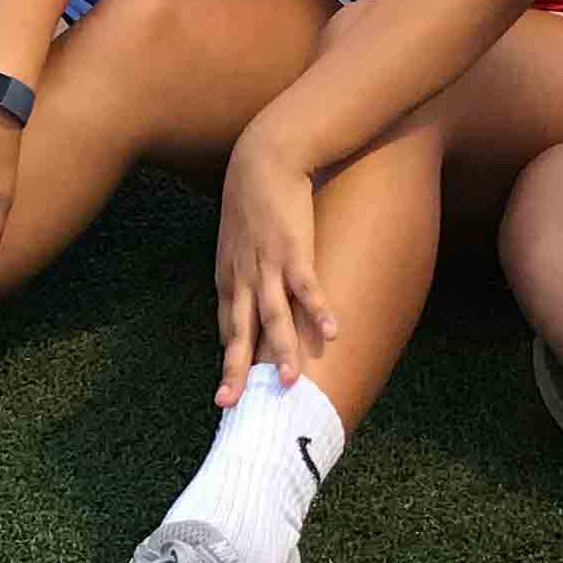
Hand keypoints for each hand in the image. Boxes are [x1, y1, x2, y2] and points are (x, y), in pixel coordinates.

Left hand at [211, 134, 334, 399]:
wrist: (264, 158)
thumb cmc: (254, 200)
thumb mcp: (237, 240)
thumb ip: (243, 269)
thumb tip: (252, 293)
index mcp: (229, 277)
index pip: (229, 326)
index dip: (231, 356)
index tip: (232, 387)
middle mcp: (243, 277)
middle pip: (238, 332)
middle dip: (235, 370)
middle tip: (229, 403)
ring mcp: (268, 265)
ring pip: (273, 316)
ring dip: (282, 350)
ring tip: (290, 382)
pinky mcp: (295, 249)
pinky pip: (307, 286)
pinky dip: (318, 310)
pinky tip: (333, 333)